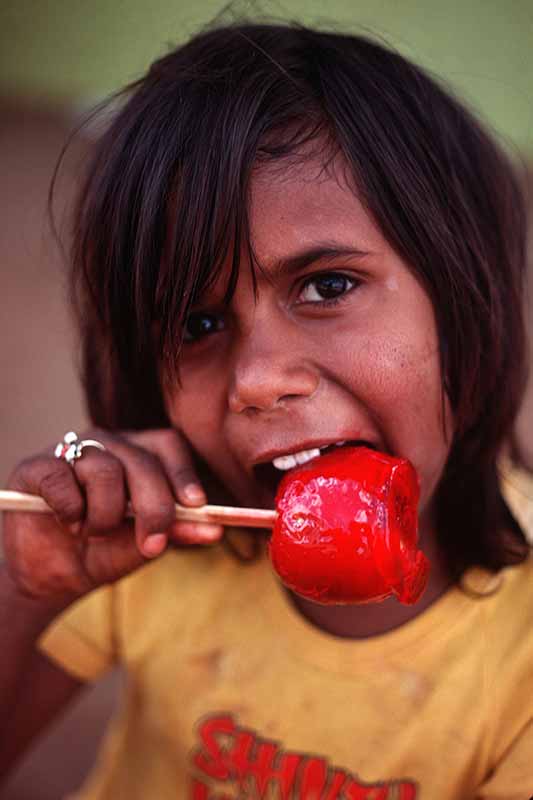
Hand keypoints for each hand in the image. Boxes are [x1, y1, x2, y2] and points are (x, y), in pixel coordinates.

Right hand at [2, 428, 223, 607]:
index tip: (196, 504)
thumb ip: (176, 530)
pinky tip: (68, 523)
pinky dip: (71, 510)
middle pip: (142, 461)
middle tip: (151, 544)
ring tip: (94, 533)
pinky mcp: (37, 466)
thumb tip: (214, 530)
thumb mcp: (145, 544)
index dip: (183, 473)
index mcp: (138, 454)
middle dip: (154, 507)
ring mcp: (70, 450)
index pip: (169, 445)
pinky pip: (62, 479)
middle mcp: (107, 444)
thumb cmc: (104, 551)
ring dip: (105, 515)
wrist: (53, 577)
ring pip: (104, 470)